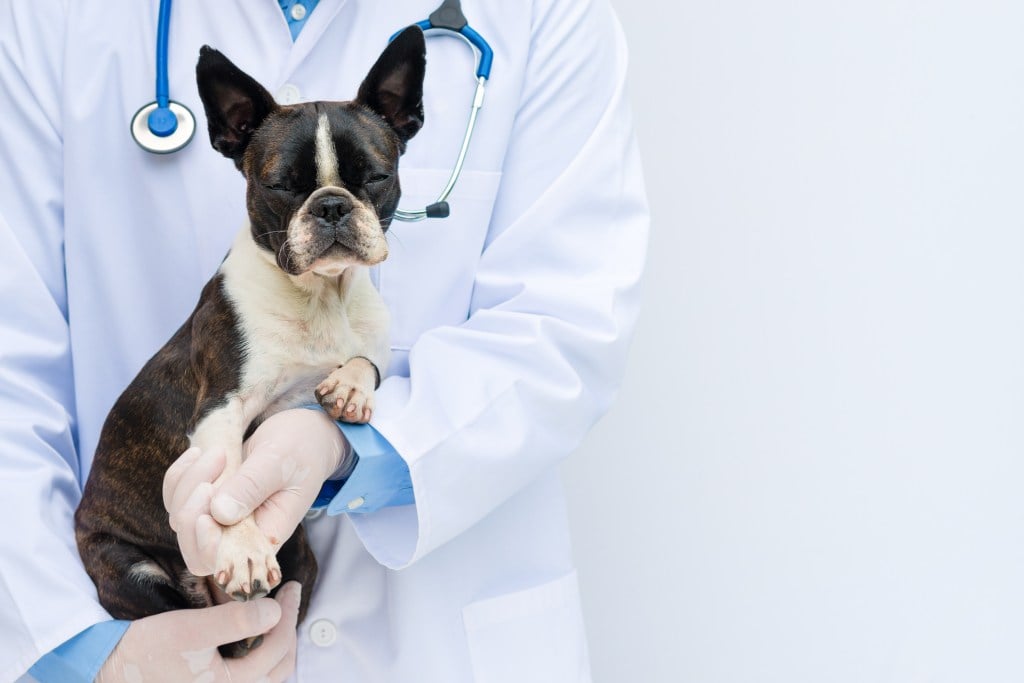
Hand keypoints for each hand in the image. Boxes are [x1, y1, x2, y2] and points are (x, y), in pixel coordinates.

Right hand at [96, 581, 300, 682]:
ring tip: (277, 615)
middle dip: (288, 630)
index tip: (291, 586)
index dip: (289, 615)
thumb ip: (234, 621)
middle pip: (280, 667)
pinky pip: (252, 678)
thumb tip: (274, 610)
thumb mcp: (190, 630)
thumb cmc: (147, 651)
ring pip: (268, 675)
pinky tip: (256, 633)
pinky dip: (262, 656)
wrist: (111, 671)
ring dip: (278, 644)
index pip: (278, 650)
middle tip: (289, 599)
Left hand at [163, 409, 349, 574]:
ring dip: (187, 484)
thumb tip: (218, 513)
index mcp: (264, 537)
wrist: (303, 435)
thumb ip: (252, 487)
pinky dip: (179, 476)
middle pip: (195, 547)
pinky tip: (198, 453)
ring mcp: (221, 519)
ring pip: (181, 519)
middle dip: (191, 510)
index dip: (207, 546)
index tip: (207, 515)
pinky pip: (176, 499)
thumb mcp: (281, 463)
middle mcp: (240, 535)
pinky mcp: (208, 500)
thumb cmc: (300, 449)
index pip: (225, 561)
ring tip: (217, 453)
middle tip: (216, 468)